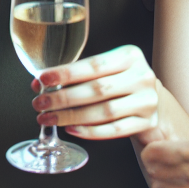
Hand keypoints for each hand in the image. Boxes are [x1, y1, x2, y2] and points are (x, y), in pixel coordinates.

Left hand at [33, 45, 159, 141]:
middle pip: (97, 90)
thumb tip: (40, 83)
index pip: (93, 65)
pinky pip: (115, 130)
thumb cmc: (119, 80)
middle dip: (63, 98)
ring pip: (104, 111)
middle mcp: (142, 77)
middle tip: (39, 103)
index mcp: (130, 56)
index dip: (66, 73)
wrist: (149, 98)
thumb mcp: (106, 68)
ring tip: (48, 118)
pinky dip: (90, 131)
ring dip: (71, 116)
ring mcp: (148, 102)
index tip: (42, 79)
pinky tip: (71, 129)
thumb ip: (77, 73)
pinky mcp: (148, 123)